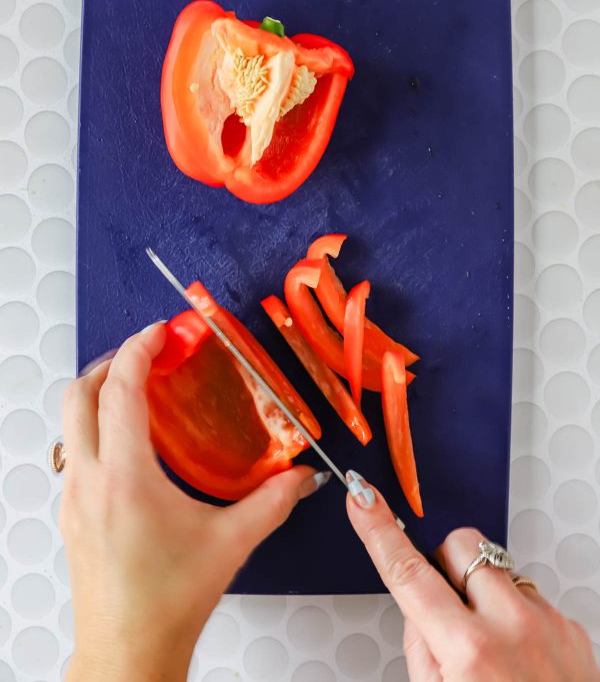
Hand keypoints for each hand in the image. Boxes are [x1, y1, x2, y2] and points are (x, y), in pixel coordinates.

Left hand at [61, 322, 328, 681]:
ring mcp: (74, 497)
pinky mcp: (72, 513)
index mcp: (125, 478)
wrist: (127, 652)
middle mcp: (90, 481)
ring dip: (98, 392)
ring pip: (69, 422)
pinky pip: (75, 450)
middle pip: (78, 395)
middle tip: (147, 352)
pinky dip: (96, 425)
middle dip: (109, 361)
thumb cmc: (167, 604)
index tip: (160, 332)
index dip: (138, 351)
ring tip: (138, 387)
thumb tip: (301, 477)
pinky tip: (131, 441)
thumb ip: (273, 501)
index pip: (119, 391)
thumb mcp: (231, 543)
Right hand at [346, 473, 598, 681]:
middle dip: (444, 565)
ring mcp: (547, 622)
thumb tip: (419, 606)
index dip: (378, 530)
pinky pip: (528, 593)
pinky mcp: (570, 625)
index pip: (408, 573)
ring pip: (495, 566)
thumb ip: (421, 648)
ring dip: (482, 591)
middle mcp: (512, 627)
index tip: (363, 497)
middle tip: (446, 607)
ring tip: (490, 644)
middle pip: (458, 545)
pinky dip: (514, 614)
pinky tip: (517, 657)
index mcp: (469, 652)